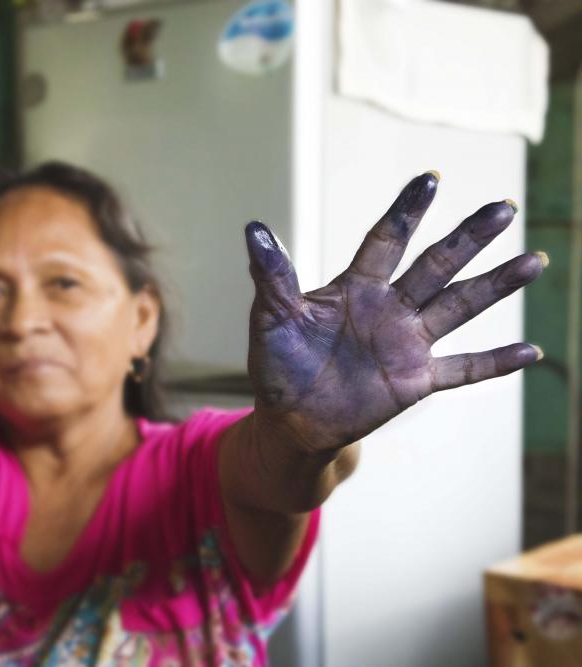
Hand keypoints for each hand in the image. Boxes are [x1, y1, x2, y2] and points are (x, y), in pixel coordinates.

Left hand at [244, 172, 544, 452]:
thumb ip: (272, 276)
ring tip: (534, 261)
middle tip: (502, 209)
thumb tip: (253, 228)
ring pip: (458, 307)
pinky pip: (462, 369)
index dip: (406, 212)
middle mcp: (388, 308)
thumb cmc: (278, 363)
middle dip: (468, 239)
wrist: (290, 419)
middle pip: (435, 266)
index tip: (430, 179)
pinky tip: (531, 352)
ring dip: (494, 286)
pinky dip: (494, 362)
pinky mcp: (416, 380)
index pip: (385, 242)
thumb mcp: (271, 317)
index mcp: (355, 288)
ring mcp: (407, 344)